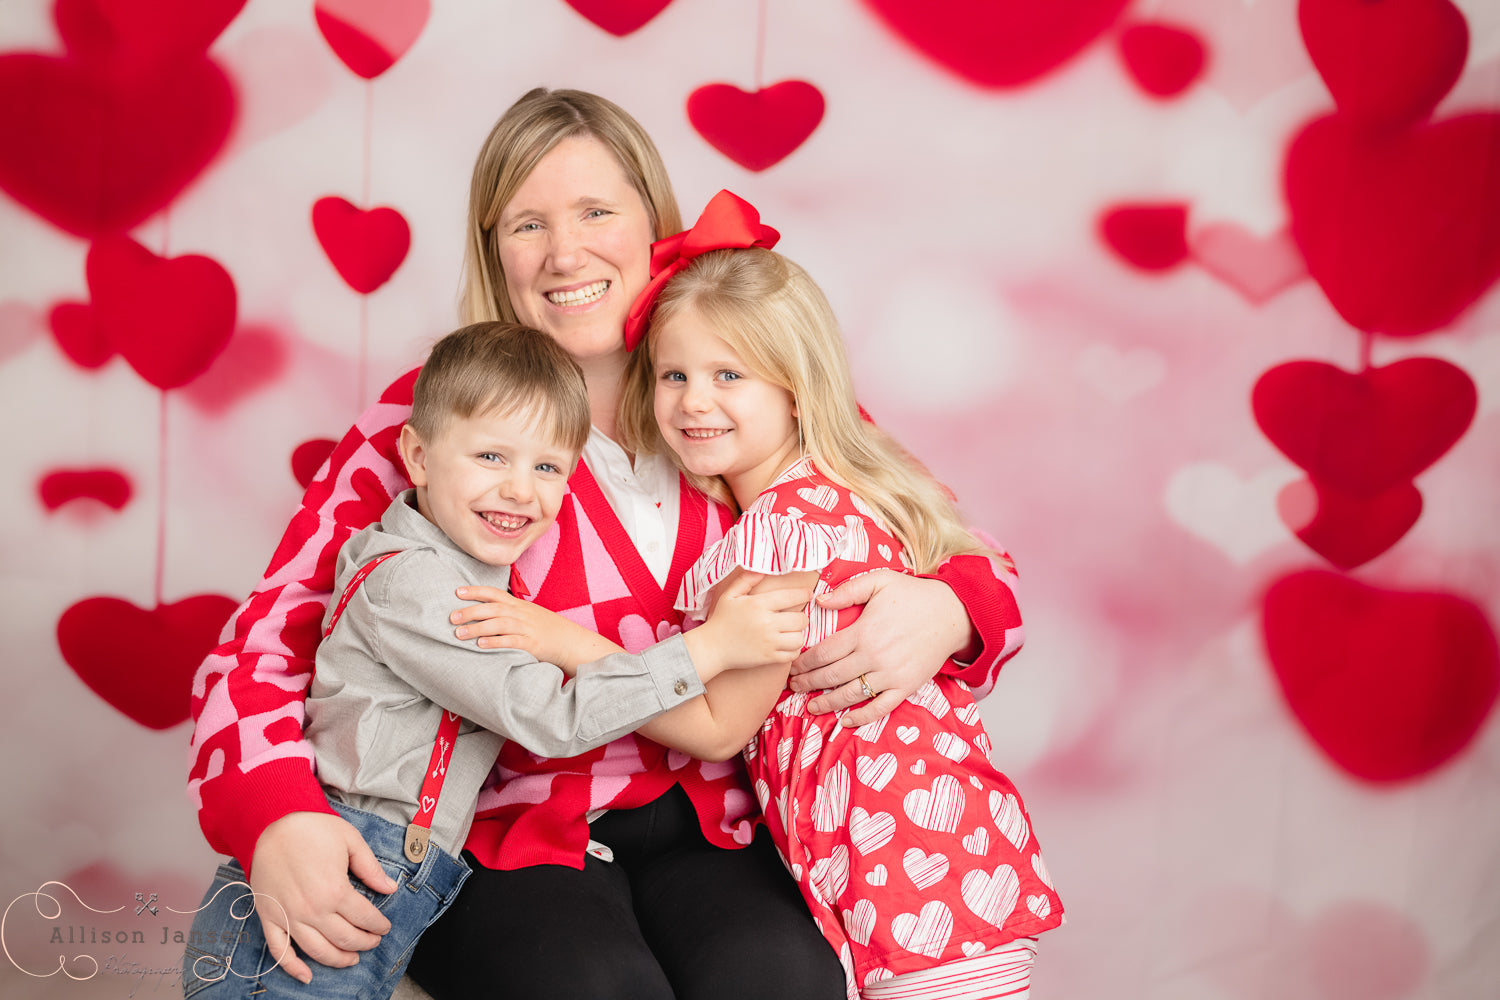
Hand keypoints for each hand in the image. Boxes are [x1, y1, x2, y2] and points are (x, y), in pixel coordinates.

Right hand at [247, 811, 396, 982]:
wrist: (270, 824)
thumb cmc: (311, 829)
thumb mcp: (350, 840)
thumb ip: (371, 868)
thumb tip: (390, 888)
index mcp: (335, 891)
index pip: (365, 918)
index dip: (378, 925)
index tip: (384, 926)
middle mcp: (312, 910)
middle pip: (345, 939)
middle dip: (364, 943)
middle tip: (373, 941)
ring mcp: (289, 917)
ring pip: (318, 951)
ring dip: (338, 959)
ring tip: (351, 958)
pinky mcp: (269, 918)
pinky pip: (280, 951)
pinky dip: (292, 968)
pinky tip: (306, 976)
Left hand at [450, 586, 611, 673]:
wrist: (572, 642)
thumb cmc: (547, 629)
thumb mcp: (529, 614)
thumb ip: (510, 612)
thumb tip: (487, 612)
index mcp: (519, 605)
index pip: (495, 593)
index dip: (476, 591)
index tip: (457, 592)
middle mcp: (522, 614)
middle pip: (492, 608)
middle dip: (470, 611)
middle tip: (451, 617)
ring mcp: (527, 628)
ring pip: (498, 624)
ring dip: (477, 628)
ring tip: (459, 634)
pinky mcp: (532, 644)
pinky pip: (511, 641)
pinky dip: (495, 642)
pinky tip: (481, 644)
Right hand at [692, 570, 811, 676]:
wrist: (712, 647)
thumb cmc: (721, 619)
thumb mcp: (730, 595)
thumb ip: (746, 579)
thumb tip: (762, 570)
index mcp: (758, 604)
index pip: (791, 597)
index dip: (804, 594)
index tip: (808, 593)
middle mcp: (766, 623)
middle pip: (800, 619)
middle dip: (801, 617)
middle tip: (795, 617)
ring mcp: (769, 642)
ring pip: (799, 638)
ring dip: (798, 634)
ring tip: (791, 632)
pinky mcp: (769, 658)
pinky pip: (793, 654)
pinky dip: (793, 650)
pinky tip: (786, 645)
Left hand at [788, 570, 970, 726]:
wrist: (951, 613)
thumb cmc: (913, 595)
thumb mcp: (879, 580)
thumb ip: (847, 590)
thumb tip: (818, 601)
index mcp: (863, 632)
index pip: (823, 653)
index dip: (803, 663)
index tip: (791, 667)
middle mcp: (874, 656)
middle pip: (831, 676)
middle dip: (808, 684)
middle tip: (792, 688)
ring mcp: (890, 675)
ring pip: (851, 695)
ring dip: (827, 703)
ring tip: (810, 706)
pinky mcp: (906, 687)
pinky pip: (880, 707)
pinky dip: (861, 717)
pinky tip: (845, 720)